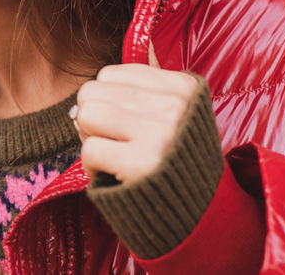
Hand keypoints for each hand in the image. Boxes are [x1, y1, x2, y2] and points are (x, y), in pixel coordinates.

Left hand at [72, 63, 200, 184]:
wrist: (204, 211)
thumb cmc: (175, 157)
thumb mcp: (173, 113)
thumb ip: (135, 93)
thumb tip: (80, 101)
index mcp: (182, 87)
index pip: (109, 74)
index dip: (105, 101)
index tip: (122, 122)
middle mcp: (174, 106)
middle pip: (92, 91)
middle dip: (92, 118)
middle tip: (112, 141)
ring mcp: (160, 133)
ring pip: (87, 115)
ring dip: (90, 140)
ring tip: (111, 154)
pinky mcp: (142, 164)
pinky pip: (90, 150)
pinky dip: (92, 166)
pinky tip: (112, 173)